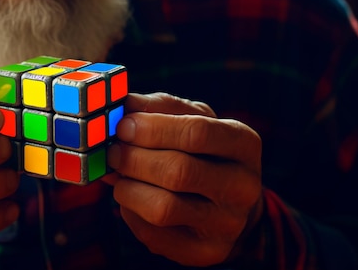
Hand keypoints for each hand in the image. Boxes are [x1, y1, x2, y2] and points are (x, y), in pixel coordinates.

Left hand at [105, 92, 262, 266]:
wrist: (225, 200)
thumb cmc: (200, 149)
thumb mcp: (188, 117)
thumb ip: (157, 107)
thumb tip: (121, 105)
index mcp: (243, 143)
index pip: (196, 132)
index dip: (152, 128)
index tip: (123, 126)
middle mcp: (244, 186)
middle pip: (178, 171)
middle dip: (134, 159)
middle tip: (112, 152)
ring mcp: (228, 224)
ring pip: (163, 208)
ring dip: (128, 188)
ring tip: (120, 175)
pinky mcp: (207, 252)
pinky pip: (154, 234)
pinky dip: (132, 213)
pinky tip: (133, 198)